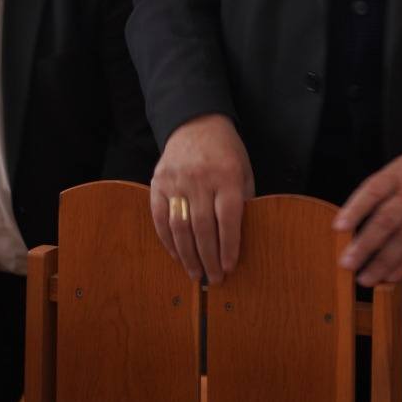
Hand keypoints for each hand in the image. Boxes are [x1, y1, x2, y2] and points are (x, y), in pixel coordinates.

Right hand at [149, 114, 253, 283]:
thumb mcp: (243, 170)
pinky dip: (168, 240)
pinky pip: (160, 217)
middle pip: (203, 228)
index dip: (228, 246)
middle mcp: (200, 179)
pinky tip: (177, 256)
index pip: (227, 219)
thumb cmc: (225, 151)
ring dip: (188, 255)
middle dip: (209, 258)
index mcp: (226, 176)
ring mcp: (176, 181)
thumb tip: (240, 238)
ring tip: (196, 274)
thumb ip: (242, 200)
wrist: (195, 122)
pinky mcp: (158, 183)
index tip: (229, 267)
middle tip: (214, 279)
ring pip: (180, 227)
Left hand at [333, 148, 401, 286]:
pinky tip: (391, 276)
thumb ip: (384, 187)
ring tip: (366, 278)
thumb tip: (354, 215)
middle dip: (365, 245)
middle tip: (348, 263)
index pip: (373, 190)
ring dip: (383, 262)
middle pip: (387, 220)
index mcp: (401, 173)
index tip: (339, 227)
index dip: (355, 209)